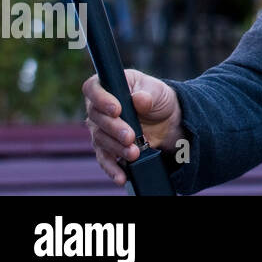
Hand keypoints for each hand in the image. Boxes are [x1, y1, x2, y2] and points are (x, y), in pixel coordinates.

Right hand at [83, 69, 182, 185]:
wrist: (169, 120)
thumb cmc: (159, 99)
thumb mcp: (159, 91)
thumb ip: (149, 94)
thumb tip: (139, 99)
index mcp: (110, 85)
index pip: (93, 88)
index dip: (101, 99)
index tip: (117, 110)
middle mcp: (100, 106)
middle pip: (95, 118)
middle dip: (114, 128)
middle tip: (130, 136)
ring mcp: (102, 128)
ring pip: (100, 139)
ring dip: (116, 148)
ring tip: (134, 153)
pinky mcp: (108, 146)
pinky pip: (105, 158)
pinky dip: (113, 168)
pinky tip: (121, 176)